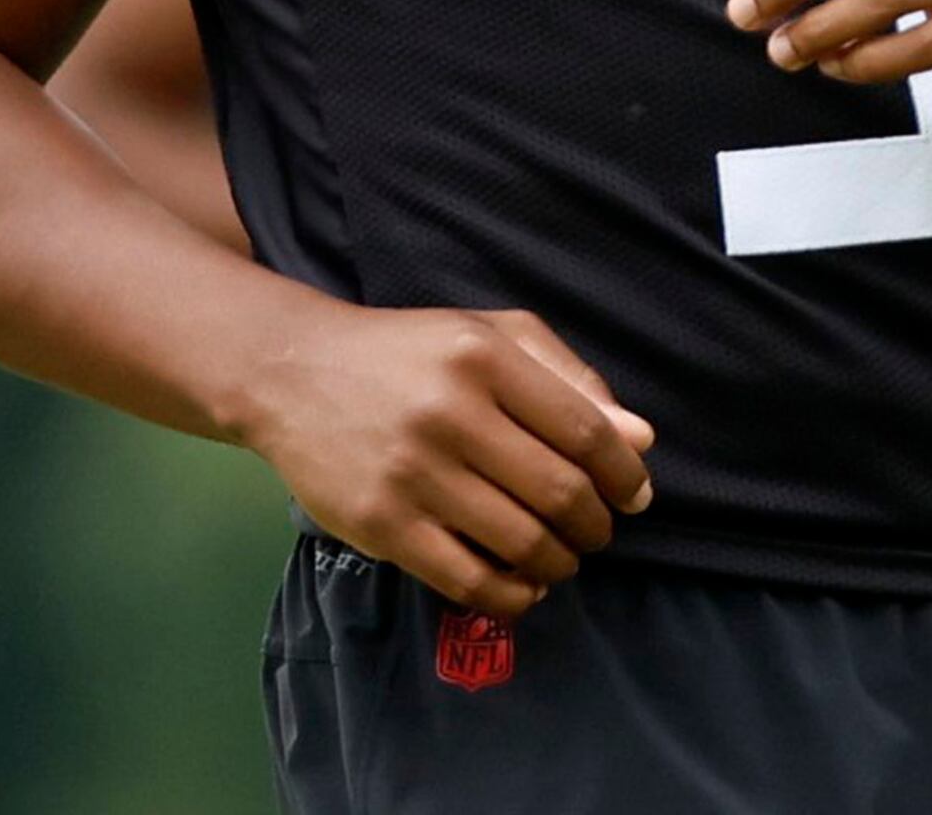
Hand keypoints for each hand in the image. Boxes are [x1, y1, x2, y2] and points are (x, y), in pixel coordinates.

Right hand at [239, 301, 655, 617]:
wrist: (291, 372)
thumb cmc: (409, 353)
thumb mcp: (490, 336)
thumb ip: (569, 380)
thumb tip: (640, 442)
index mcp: (484, 357)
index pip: (585, 431)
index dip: (624, 474)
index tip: (634, 494)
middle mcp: (449, 413)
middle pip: (559, 493)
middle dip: (596, 525)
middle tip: (597, 531)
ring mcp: (411, 474)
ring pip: (521, 543)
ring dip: (561, 564)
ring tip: (562, 558)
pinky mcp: (381, 525)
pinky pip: (468, 580)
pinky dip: (513, 595)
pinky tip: (523, 585)